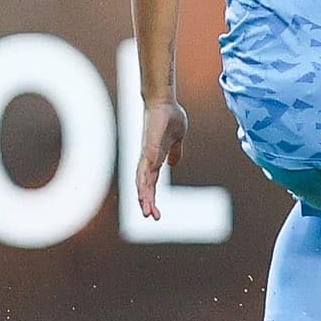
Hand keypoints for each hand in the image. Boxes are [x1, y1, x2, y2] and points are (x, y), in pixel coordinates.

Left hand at [135, 101, 188, 219]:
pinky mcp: (149, 147)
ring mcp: (147, 153)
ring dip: (144, 196)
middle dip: (147, 203)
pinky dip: (144, 180)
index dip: (151, 198)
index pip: (151, 183)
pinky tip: (145, 190)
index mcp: (154, 159)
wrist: (163, 102)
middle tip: (151, 218)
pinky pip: (146, 166)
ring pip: (143, 180)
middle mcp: (147, 159)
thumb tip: (173, 164)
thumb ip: (175, 152)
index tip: (155, 213)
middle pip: (144, 186)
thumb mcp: (177, 139)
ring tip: (147, 211)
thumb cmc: (170, 117)